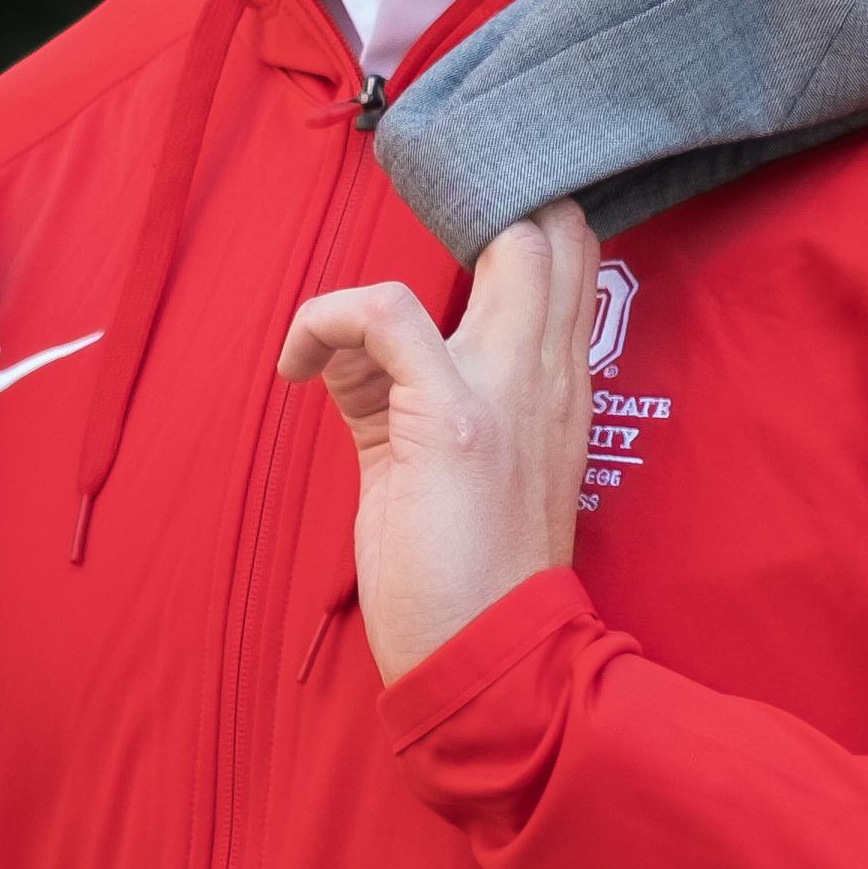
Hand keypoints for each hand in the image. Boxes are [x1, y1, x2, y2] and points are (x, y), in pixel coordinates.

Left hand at [277, 203, 592, 686]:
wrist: (489, 661)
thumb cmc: (465, 574)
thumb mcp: (453, 463)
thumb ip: (412, 392)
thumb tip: (349, 353)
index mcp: (558, 387)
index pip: (569, 256)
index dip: (510, 218)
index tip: (427, 244)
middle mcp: (551, 377)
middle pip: (554, 230)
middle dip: (478, 206)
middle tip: (387, 268)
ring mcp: (509, 391)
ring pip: (508, 244)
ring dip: (412, 257)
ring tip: (334, 333)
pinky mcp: (453, 418)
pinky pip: (387, 313)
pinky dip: (328, 320)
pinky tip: (298, 366)